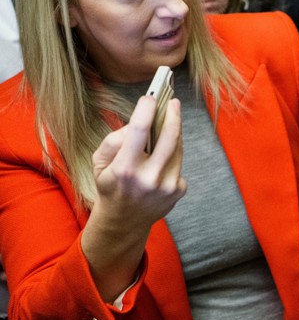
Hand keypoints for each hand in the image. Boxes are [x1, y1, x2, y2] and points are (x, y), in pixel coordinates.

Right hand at [92, 95, 186, 229]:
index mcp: (125, 169)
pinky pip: (178, 162)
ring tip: (170, 120)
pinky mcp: (178, 190)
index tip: (149, 97)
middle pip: (169, 137)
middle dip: (173, 115)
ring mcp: (167, 186)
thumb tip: (138, 123)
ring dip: (174, 132)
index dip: (146, 110)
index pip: (138, 131)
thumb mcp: (100, 163)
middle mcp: (149, 178)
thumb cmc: (111, 186)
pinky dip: (171, 155)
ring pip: (177, 148)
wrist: (123, 221)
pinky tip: (163, 155)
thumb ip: (115, 140)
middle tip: (173, 102)